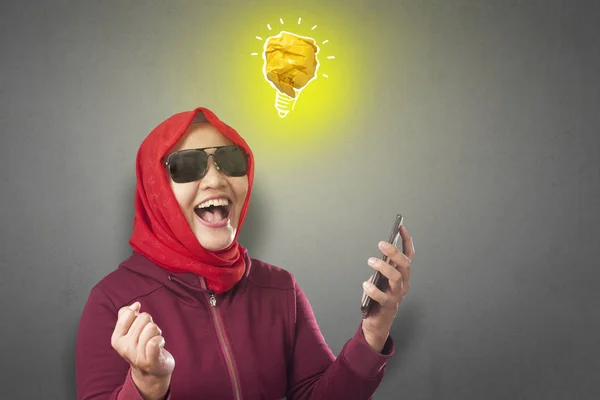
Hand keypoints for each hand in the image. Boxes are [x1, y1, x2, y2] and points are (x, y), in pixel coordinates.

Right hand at [111, 302, 174, 399]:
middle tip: (149, 337)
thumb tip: (135, 305)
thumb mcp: (130, 331)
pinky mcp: (151, 362)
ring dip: (157, 333)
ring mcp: (137, 356)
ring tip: (154, 342)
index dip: (139, 316)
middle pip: (144, 318)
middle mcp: (125, 348)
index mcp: (116, 339)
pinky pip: (154, 342)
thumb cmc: (142, 347)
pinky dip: (160, 340)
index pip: (129, 313)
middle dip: (150, 324)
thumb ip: (126, 315)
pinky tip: (159, 346)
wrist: (151, 372)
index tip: (140, 327)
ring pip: (152, 327)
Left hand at [361, 225, 414, 351]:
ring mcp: (397, 295)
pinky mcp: (388, 306)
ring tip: (371, 261)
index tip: (400, 227)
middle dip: (394, 252)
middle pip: (404, 265)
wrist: (378, 322)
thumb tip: (383, 247)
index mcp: (402, 274)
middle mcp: (403, 284)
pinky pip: (383, 297)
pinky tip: (366, 284)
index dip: (406, 241)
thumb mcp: (383, 278)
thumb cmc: (379, 297)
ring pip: (396, 278)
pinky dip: (373, 289)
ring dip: (384, 267)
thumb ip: (384, 265)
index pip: (409, 255)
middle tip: (382, 243)